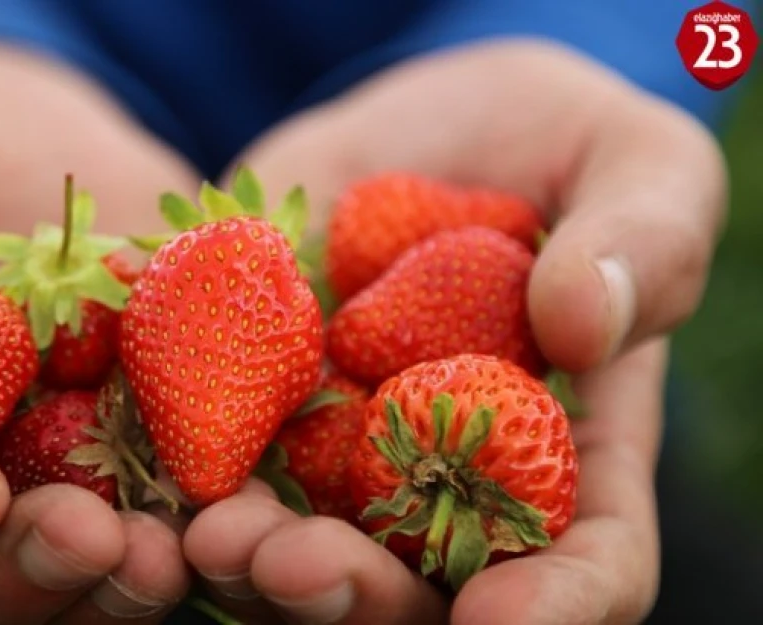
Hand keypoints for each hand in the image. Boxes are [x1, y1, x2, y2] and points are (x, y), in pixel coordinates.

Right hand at [0, 33, 199, 621]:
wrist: (28, 139)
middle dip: (9, 577)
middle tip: (88, 544)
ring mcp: (31, 487)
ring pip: (48, 585)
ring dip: (108, 590)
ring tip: (170, 556)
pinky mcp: (129, 465)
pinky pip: (157, 527)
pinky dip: (196, 534)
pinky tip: (241, 519)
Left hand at [201, 38, 726, 622]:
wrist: (420, 122)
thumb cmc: (557, 141)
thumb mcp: (633, 159)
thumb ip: (645, 236)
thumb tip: (586, 323)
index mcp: (567, 447)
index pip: (587, 560)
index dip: (553, 604)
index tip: (500, 622)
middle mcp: (446, 477)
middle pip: (416, 581)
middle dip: (358, 594)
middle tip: (296, 570)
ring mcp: (340, 449)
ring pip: (301, 544)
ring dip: (253, 561)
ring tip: (212, 536)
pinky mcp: (252, 398)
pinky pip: (210, 454)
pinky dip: (180, 474)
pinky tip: (151, 473)